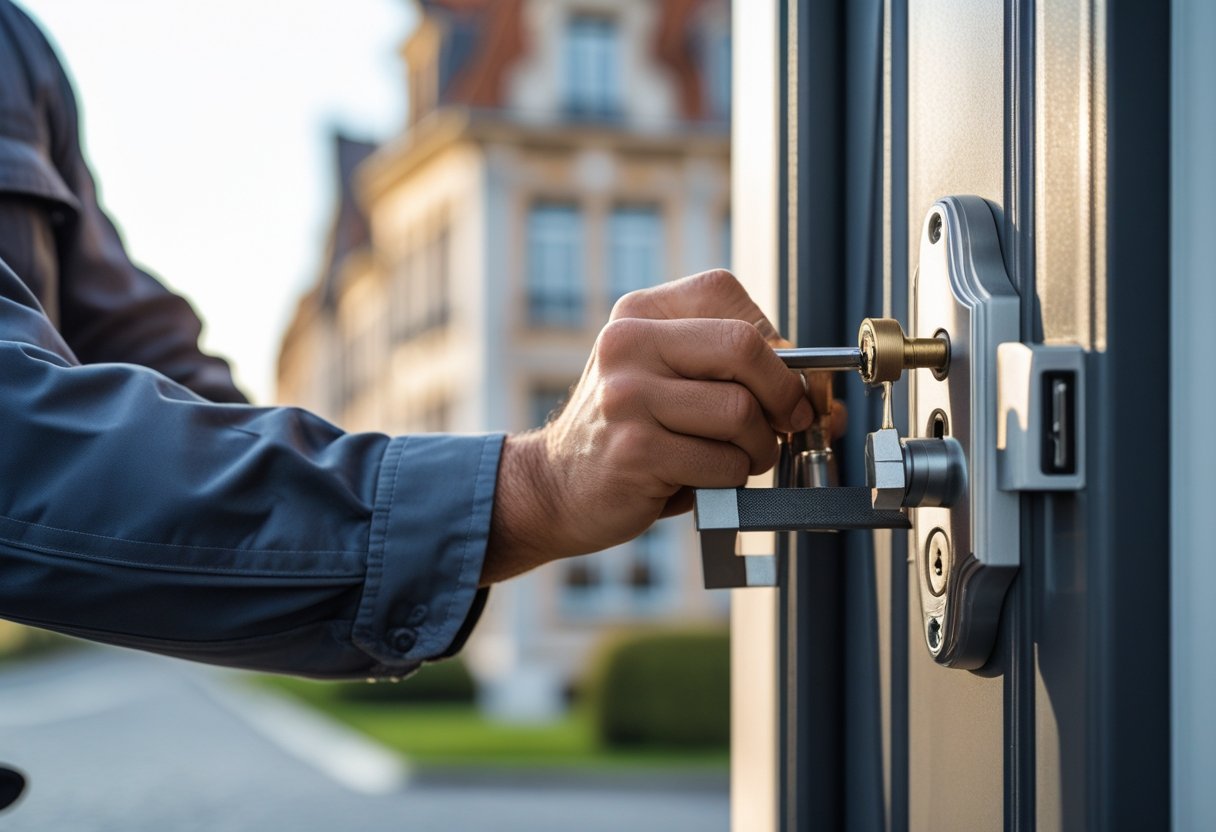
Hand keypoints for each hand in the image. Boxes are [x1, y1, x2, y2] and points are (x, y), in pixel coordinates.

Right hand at [482, 269, 840, 583]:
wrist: (556, 487)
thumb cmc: (629, 435)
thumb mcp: (673, 385)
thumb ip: (741, 378)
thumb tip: (826, 404)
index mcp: (640, 314)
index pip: (732, 301)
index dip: (774, 345)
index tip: (782, 381)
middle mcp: (626, 344)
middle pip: (745, 347)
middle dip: (783, 395)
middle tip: (785, 423)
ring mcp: (625, 396)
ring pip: (740, 412)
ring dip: (757, 448)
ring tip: (734, 459)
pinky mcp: (634, 450)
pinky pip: (723, 463)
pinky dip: (730, 480)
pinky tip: (701, 479)